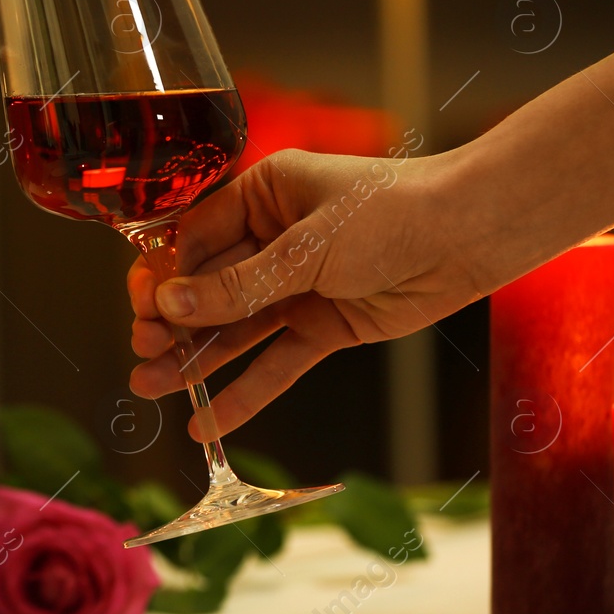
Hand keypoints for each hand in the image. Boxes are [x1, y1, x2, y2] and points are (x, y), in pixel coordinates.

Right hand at [127, 146, 483, 439]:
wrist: (470, 237)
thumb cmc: (392, 213)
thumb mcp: (306, 247)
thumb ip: (239, 284)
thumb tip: (170, 305)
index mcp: (262, 195)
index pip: (194, 238)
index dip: (165, 275)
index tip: (144, 308)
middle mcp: (272, 238)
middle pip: (207, 287)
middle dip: (171, 322)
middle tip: (143, 351)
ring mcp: (298, 285)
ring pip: (234, 328)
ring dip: (194, 359)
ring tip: (150, 387)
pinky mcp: (324, 325)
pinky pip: (276, 361)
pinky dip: (245, 390)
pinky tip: (209, 418)